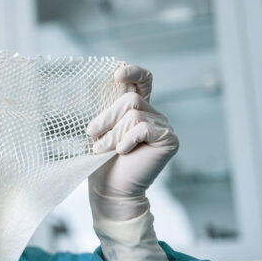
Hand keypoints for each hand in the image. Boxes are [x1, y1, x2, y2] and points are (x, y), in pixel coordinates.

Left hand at [86, 63, 178, 219]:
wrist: (111, 189)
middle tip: (92, 134)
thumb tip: (105, 84)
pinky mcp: (169, 139)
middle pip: (131, 99)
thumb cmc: (102, 161)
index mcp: (137, 109)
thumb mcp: (100, 130)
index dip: (133, 72)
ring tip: (103, 150)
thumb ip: (106, 109)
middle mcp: (153, 115)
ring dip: (113, 133)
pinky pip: (143, 128)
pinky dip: (128, 139)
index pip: (143, 81)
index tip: (116, 72)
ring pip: (134, 115)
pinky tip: (123, 151)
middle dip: (107, 117)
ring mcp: (163, 126)